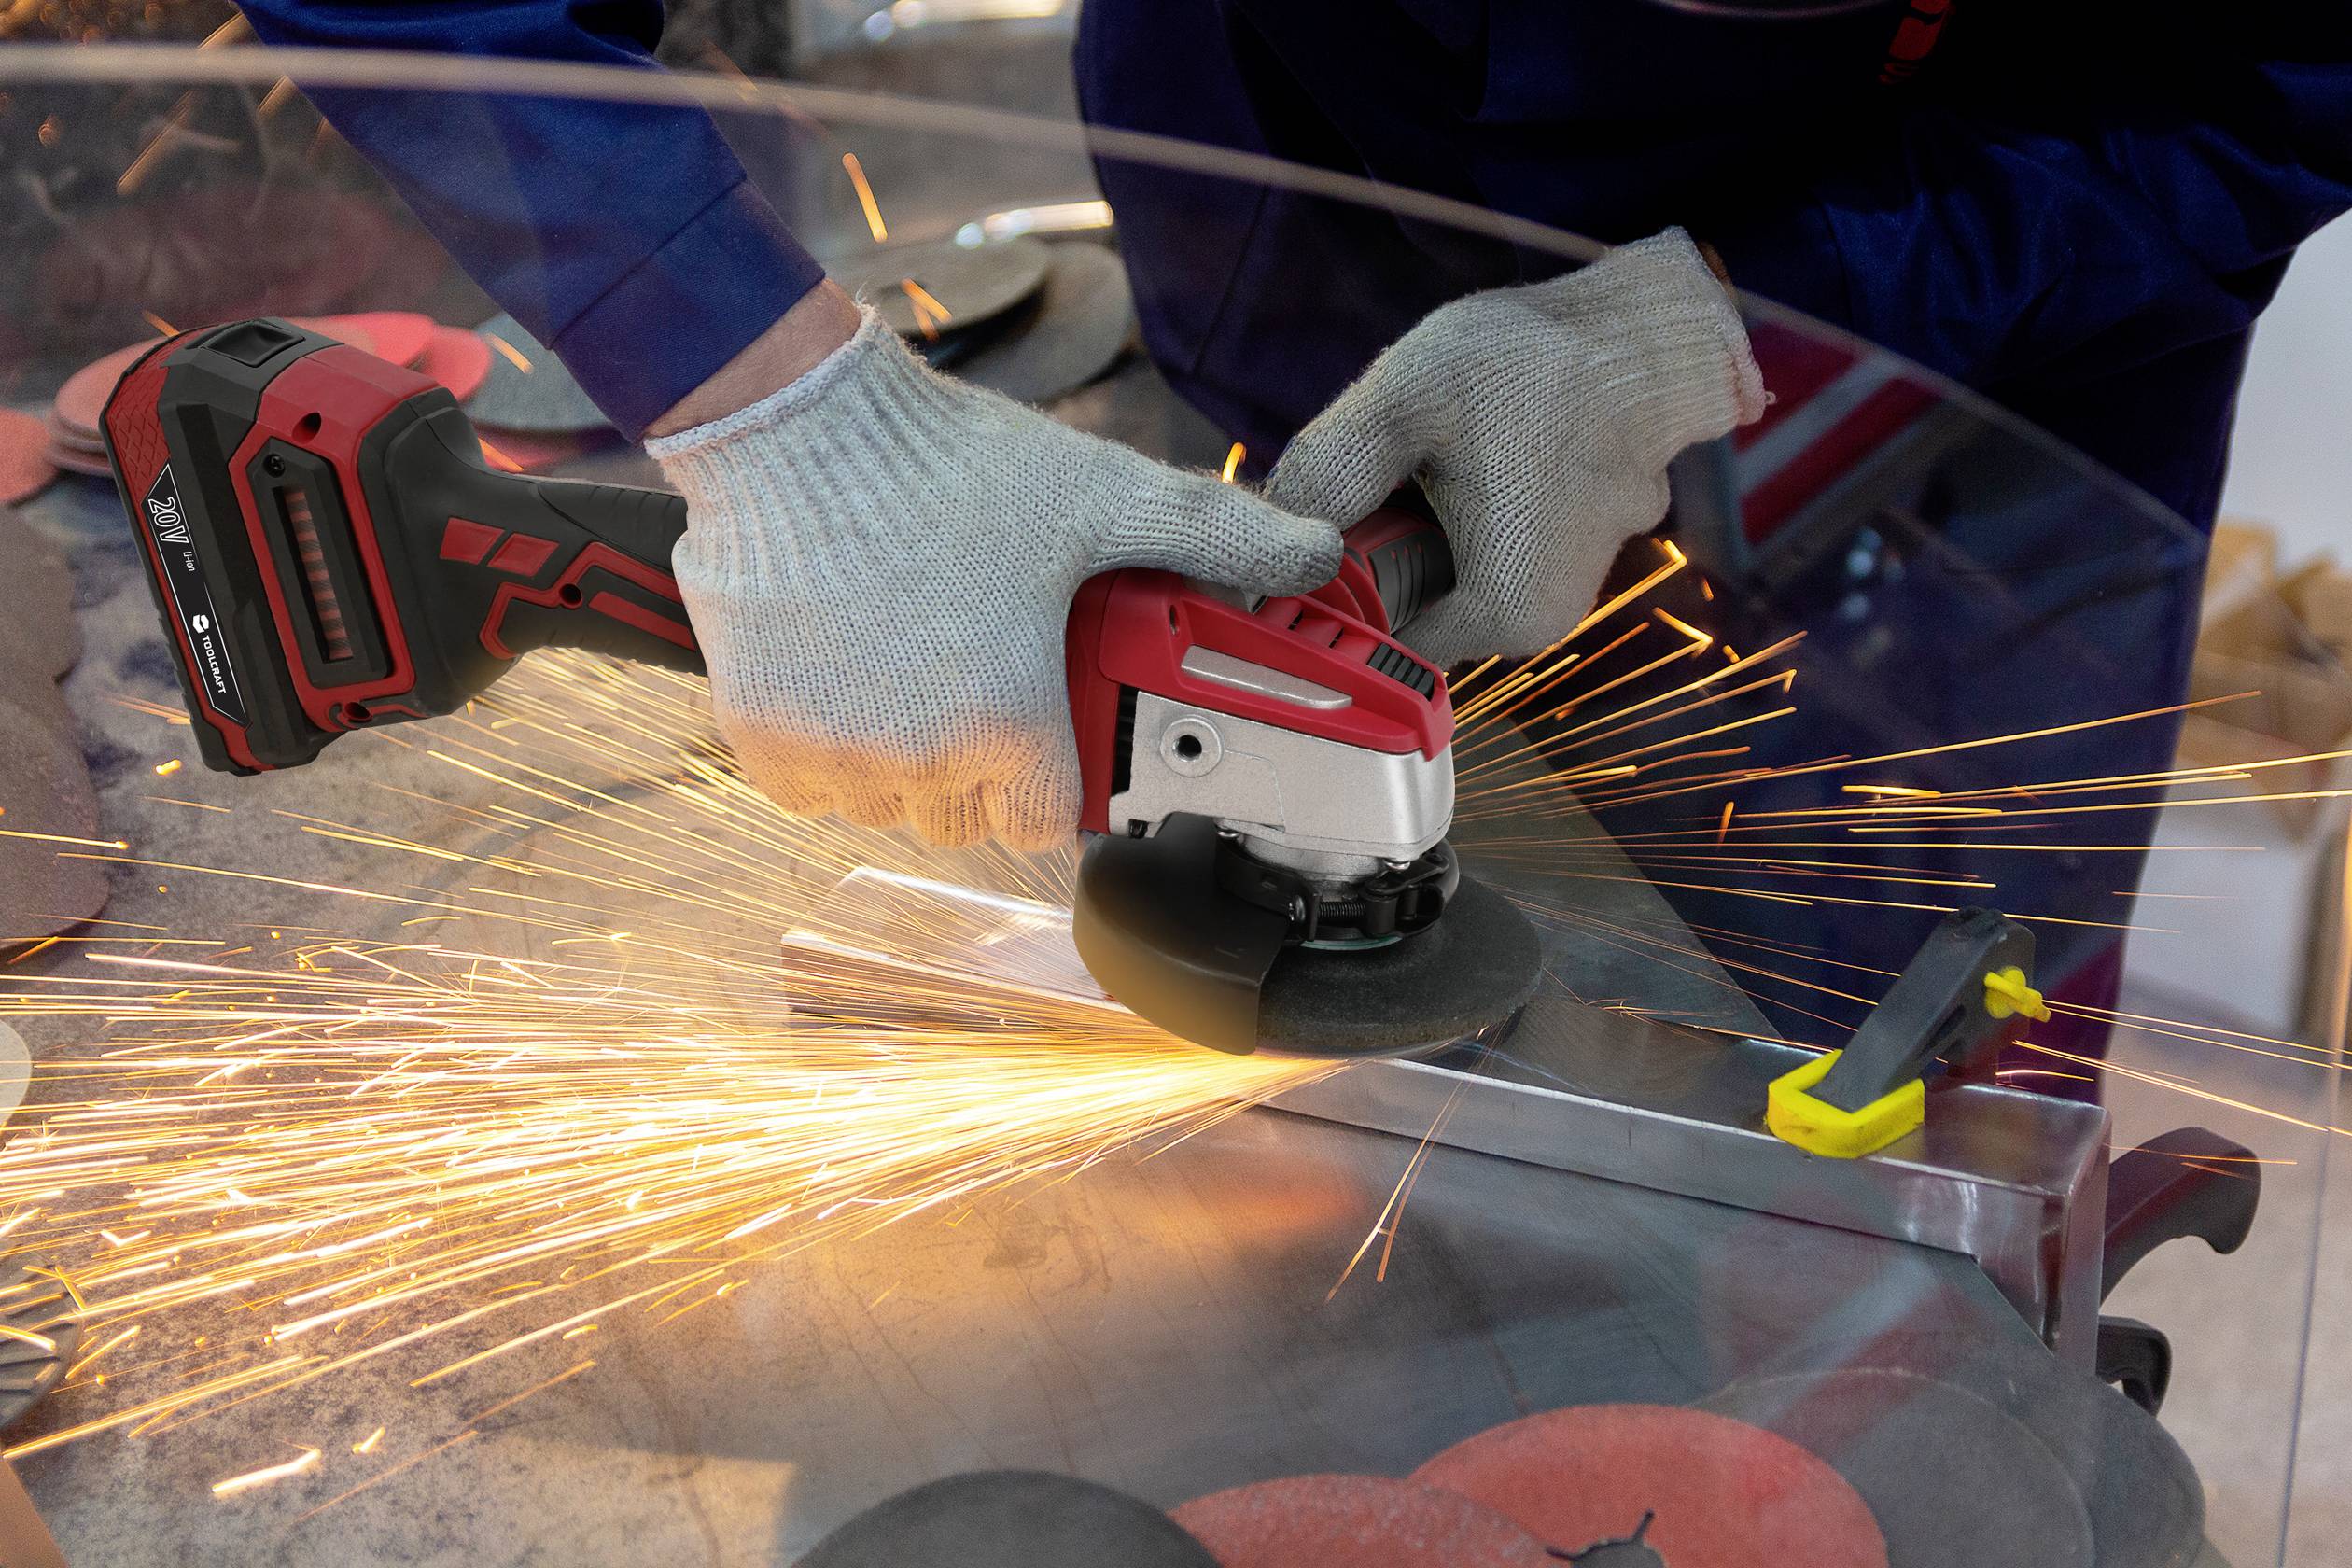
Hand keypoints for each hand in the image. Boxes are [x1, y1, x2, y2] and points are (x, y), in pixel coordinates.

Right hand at [648, 300, 1341, 850]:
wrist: (795, 425)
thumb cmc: (947, 465)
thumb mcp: (1101, 495)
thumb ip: (1214, 535)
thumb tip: (1315, 551)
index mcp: (1011, 726)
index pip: (1047, 819)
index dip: (1057, 776)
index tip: (1048, 727)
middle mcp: (919, 764)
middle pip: (966, 817)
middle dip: (982, 767)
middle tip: (981, 677)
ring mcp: (832, 759)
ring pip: (886, 808)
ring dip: (904, 764)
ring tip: (914, 667)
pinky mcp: (759, 738)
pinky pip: (808, 790)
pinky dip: (828, 754)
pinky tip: (849, 678)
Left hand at [1268, 228, 1764, 666]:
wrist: (1655, 329)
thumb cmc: (1539, 366)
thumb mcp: (1401, 403)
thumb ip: (1323, 477)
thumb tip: (1262, 540)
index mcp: (1496, 614)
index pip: (1374, 640)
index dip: (1331, 590)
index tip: (1313, 530)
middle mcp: (1538, 622)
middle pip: (1413, 607)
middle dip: (1381, 548)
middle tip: (1377, 472)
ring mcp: (1567, 583)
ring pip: (1455, 571)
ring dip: (1424, 523)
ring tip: (1428, 452)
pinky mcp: (1582, 541)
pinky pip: (1501, 540)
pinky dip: (1471, 505)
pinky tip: (1470, 449)